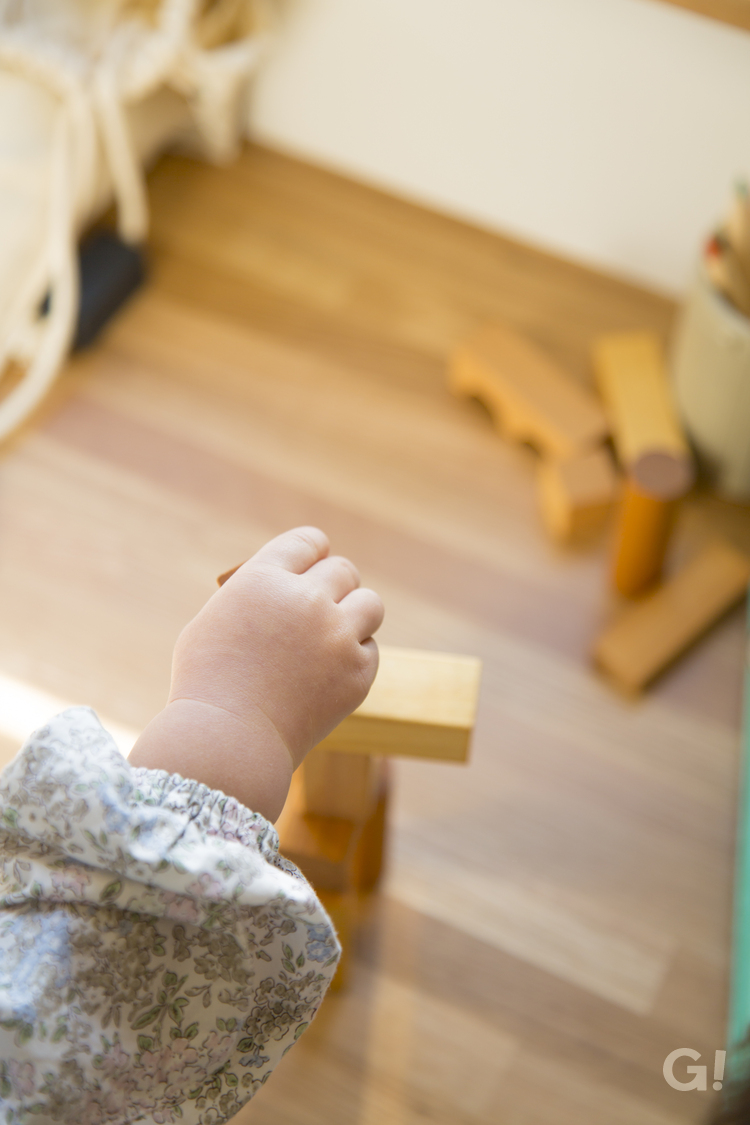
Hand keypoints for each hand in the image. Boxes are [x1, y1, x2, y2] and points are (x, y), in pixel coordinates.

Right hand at [129, 528, 383, 820]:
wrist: (227, 742)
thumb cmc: (210, 682)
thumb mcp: (217, 620)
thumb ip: (258, 593)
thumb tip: (292, 582)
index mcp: (264, 577)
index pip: (308, 542)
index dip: (313, 551)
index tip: (315, 561)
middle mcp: (306, 599)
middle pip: (343, 570)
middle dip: (334, 585)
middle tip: (324, 603)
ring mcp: (337, 635)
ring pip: (370, 604)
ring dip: (355, 613)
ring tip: (338, 631)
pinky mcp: (358, 672)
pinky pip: (369, 649)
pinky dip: (353, 658)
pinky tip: (329, 673)